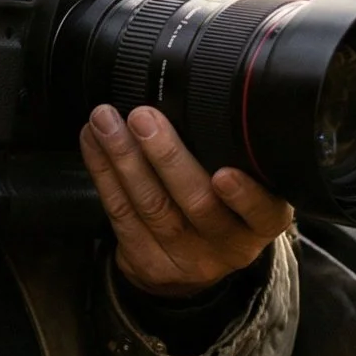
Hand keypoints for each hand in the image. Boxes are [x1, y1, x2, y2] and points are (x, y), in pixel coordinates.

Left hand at [80, 104, 292, 294]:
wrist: (192, 264)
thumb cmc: (223, 206)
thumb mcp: (249, 187)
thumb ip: (238, 153)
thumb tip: (205, 91)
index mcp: (262, 222)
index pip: (262, 213)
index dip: (244, 197)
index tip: (225, 173)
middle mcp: (228, 245)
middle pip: (197, 204)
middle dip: (166, 157)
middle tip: (144, 118)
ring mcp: (186, 258)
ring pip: (151, 206)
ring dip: (124, 157)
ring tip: (106, 121)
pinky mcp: (147, 262)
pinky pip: (120, 214)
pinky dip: (103, 172)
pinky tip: (93, 142)